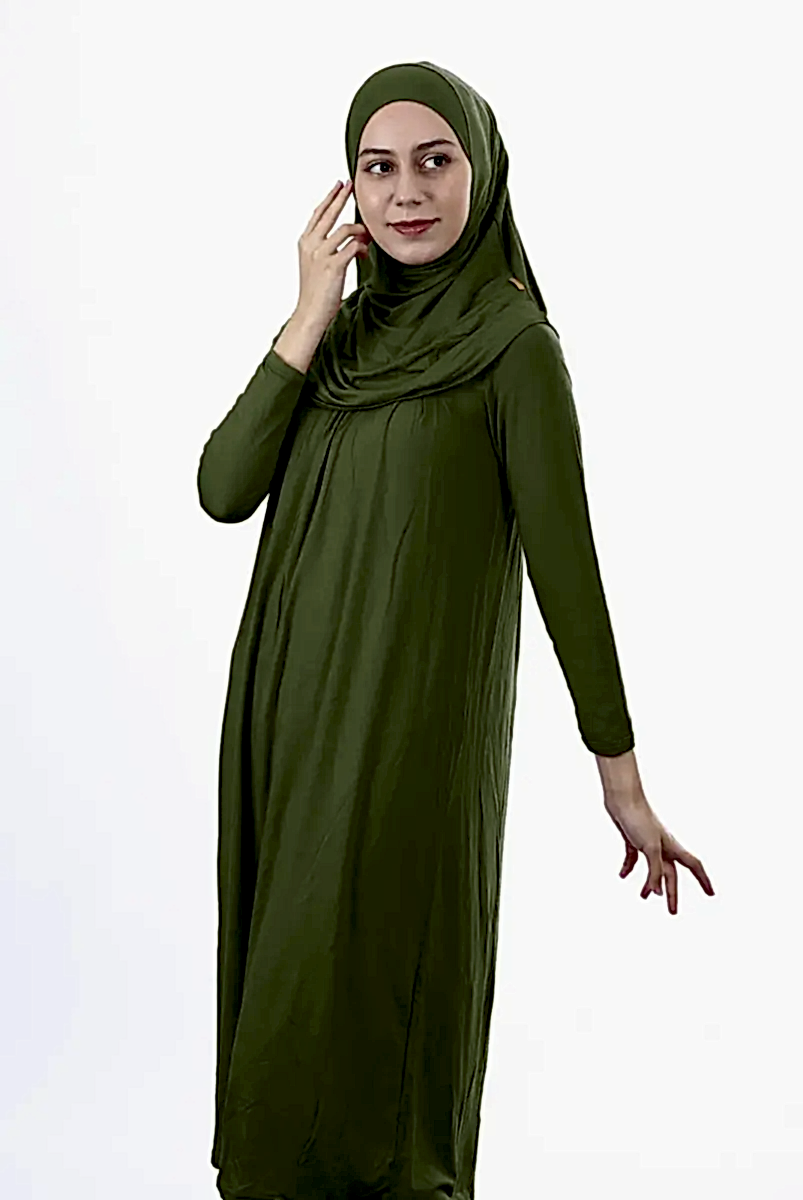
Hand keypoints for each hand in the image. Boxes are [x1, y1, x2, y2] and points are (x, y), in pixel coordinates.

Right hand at [294, 179, 369, 333]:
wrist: (311, 312)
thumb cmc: (317, 292)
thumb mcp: (317, 265)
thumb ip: (329, 249)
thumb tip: (353, 240)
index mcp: (305, 243)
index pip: (318, 214)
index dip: (329, 198)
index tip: (338, 186)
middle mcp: (311, 245)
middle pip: (328, 213)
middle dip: (341, 196)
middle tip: (351, 184)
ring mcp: (321, 254)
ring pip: (345, 229)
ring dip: (359, 231)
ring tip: (366, 237)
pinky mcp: (333, 265)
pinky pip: (353, 246)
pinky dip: (362, 247)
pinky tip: (364, 254)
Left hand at [603, 782, 714, 914]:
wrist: (622, 798)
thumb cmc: (639, 819)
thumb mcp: (650, 848)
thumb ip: (655, 871)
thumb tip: (656, 892)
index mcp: (672, 847)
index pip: (694, 866)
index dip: (703, 880)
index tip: (711, 894)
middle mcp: (663, 845)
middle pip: (670, 874)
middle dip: (672, 893)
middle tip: (672, 912)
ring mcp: (648, 842)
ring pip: (653, 868)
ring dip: (650, 883)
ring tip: (645, 897)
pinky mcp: (632, 838)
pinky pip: (633, 857)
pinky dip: (629, 867)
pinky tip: (622, 875)